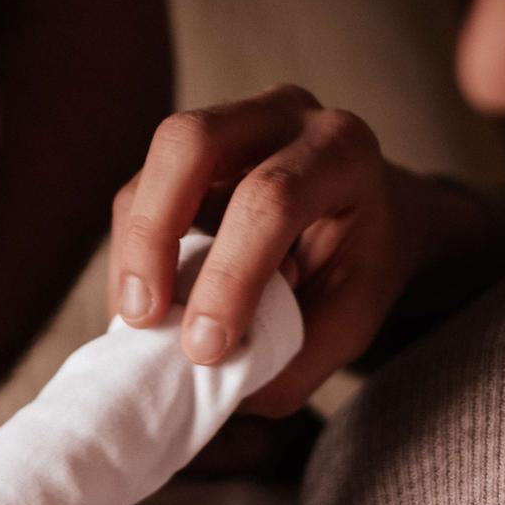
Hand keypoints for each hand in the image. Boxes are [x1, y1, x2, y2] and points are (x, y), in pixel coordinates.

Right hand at [109, 85, 434, 415]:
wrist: (372, 216)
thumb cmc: (360, 267)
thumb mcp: (349, 321)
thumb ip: (292, 357)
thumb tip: (216, 389)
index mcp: (341, 150)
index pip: (271, 199)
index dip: (229, 277)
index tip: (205, 350)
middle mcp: (284, 115)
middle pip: (191, 143)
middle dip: (154, 235)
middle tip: (144, 318)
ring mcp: (230, 120)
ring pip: (154, 164)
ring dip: (135, 249)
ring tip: (138, 322)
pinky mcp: (188, 150)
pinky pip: (140, 192)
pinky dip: (132, 255)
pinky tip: (146, 303)